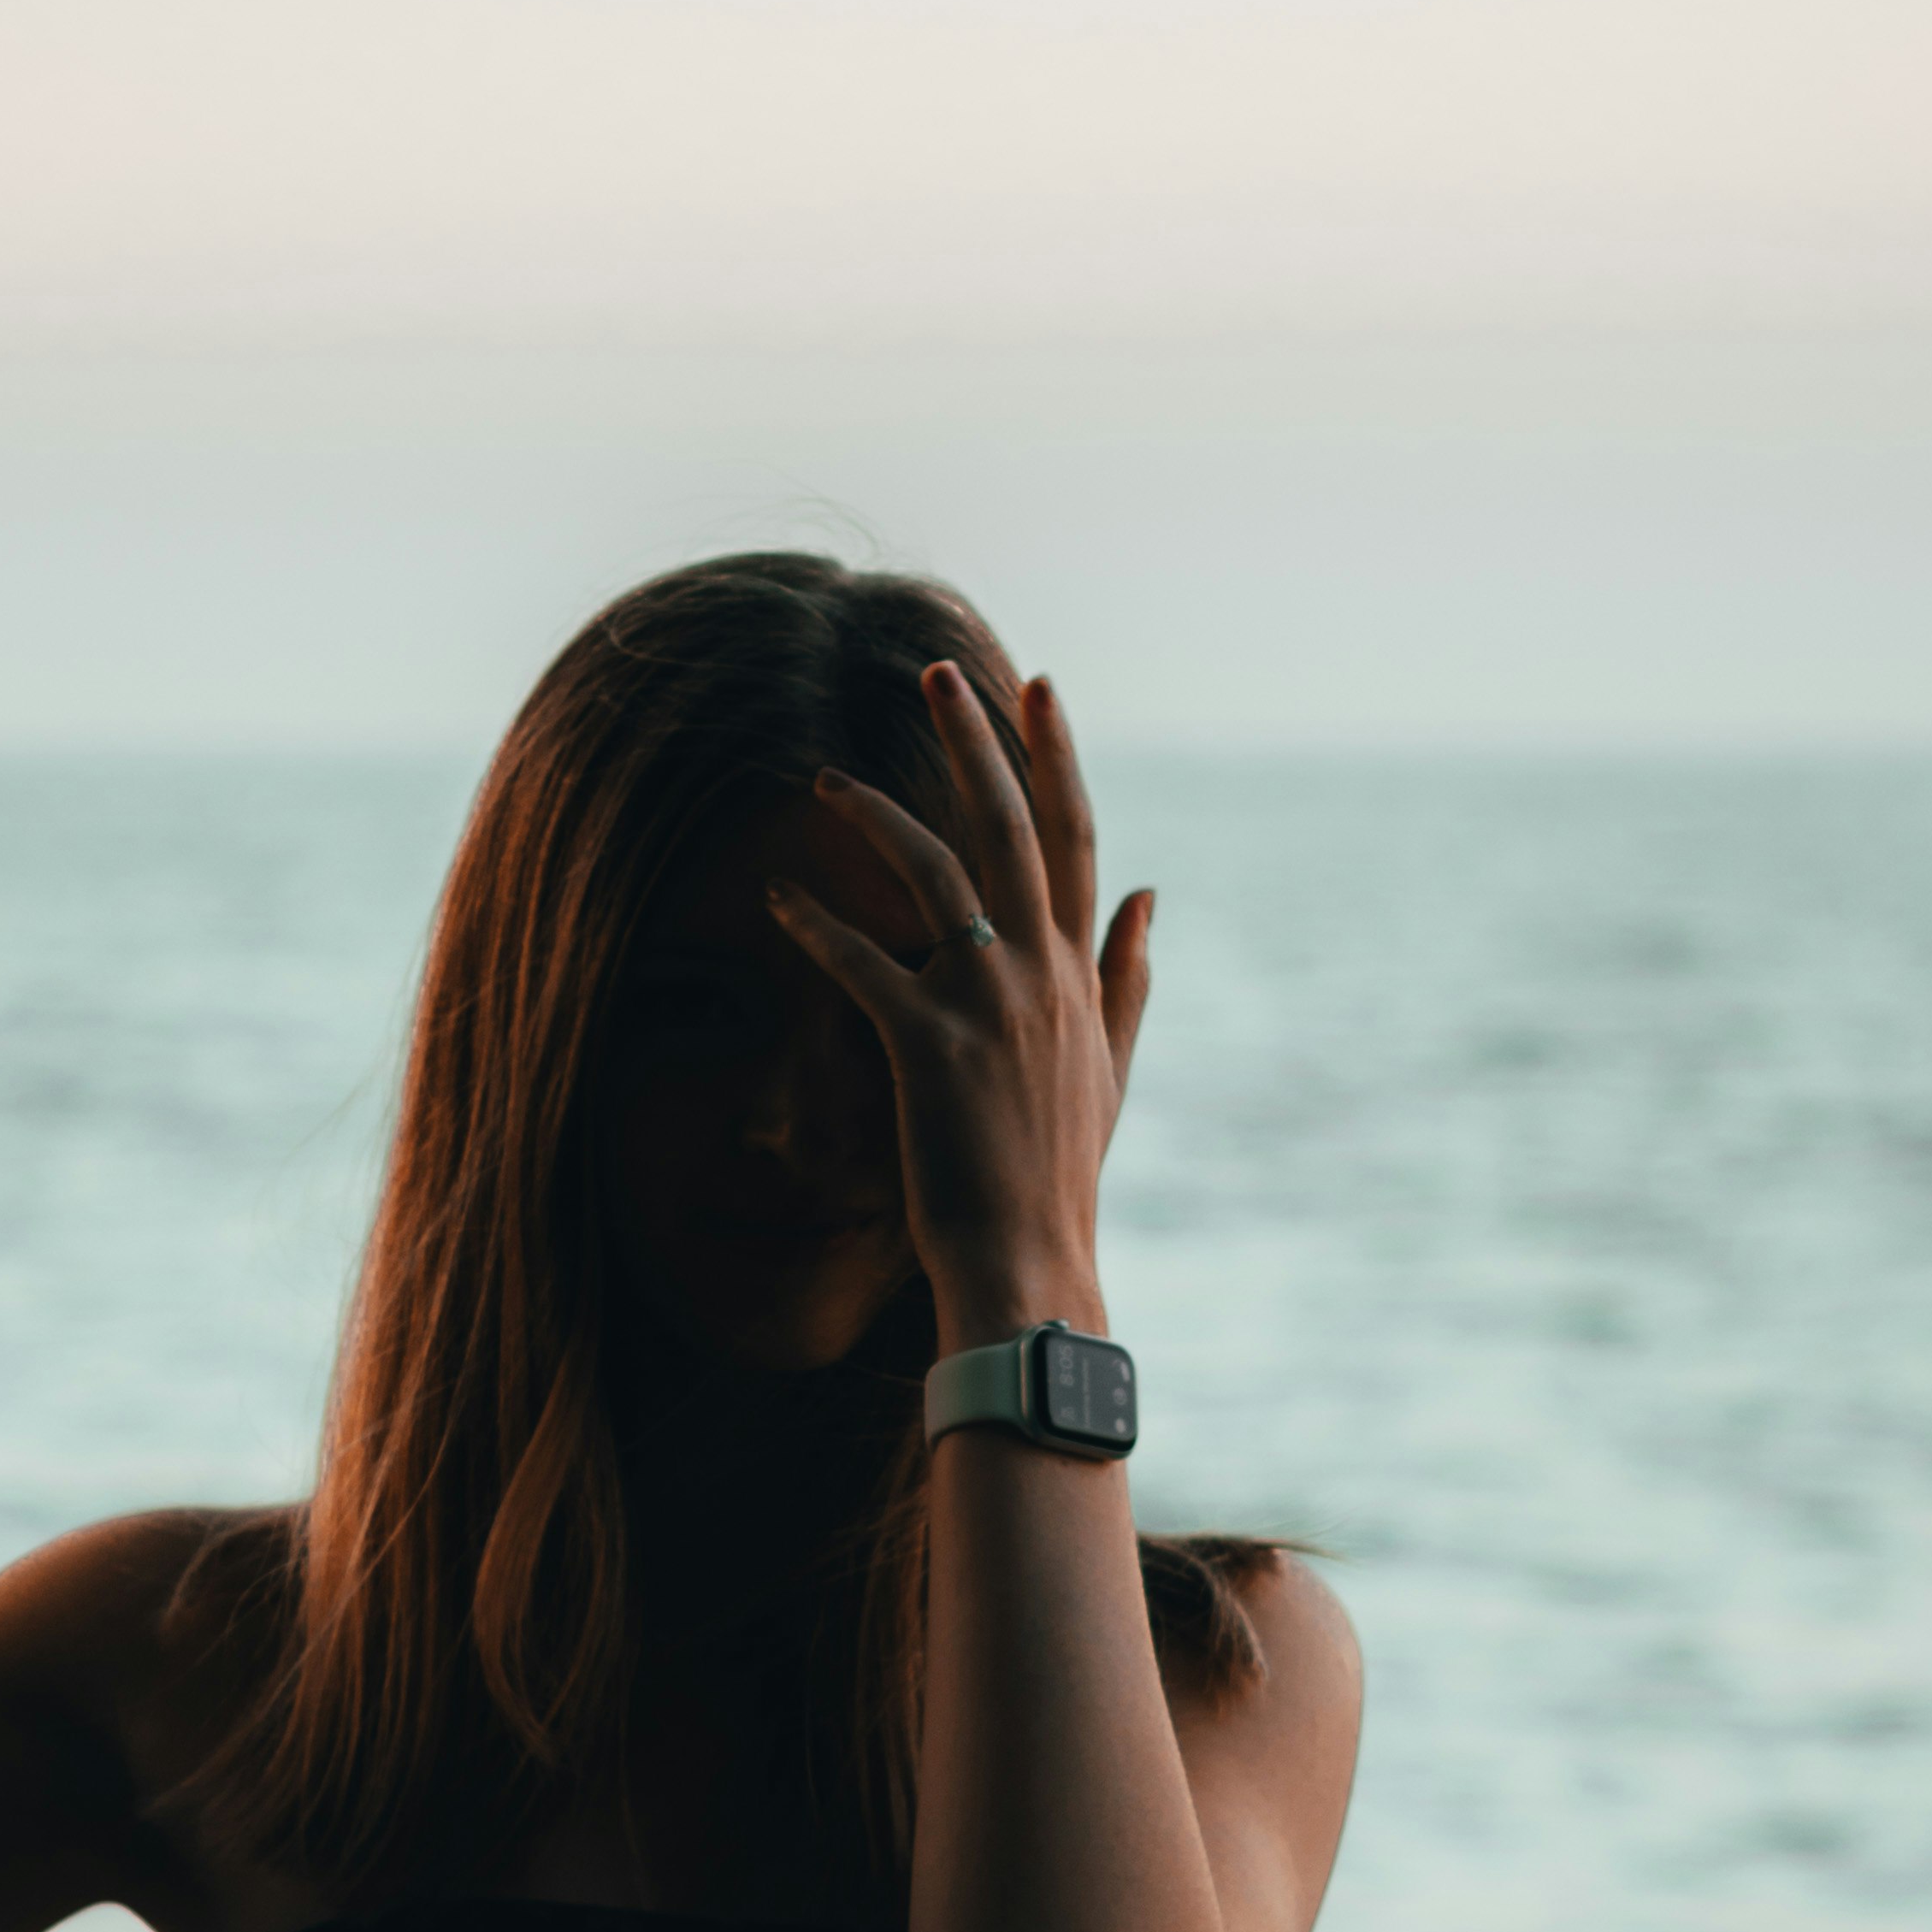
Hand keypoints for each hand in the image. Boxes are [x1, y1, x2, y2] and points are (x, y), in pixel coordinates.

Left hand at [765, 666, 1152, 1345]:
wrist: (1031, 1260)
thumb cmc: (1060, 1174)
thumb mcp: (1111, 1068)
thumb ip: (1128, 977)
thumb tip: (1151, 895)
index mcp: (1076, 971)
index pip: (1074, 837)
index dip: (1055, 758)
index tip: (1037, 689)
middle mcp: (1039, 971)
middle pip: (1009, 826)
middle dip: (973, 739)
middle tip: (935, 672)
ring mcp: (987, 1003)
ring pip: (936, 873)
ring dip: (877, 813)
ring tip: (824, 778)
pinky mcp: (929, 1045)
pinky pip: (864, 962)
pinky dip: (818, 923)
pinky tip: (779, 898)